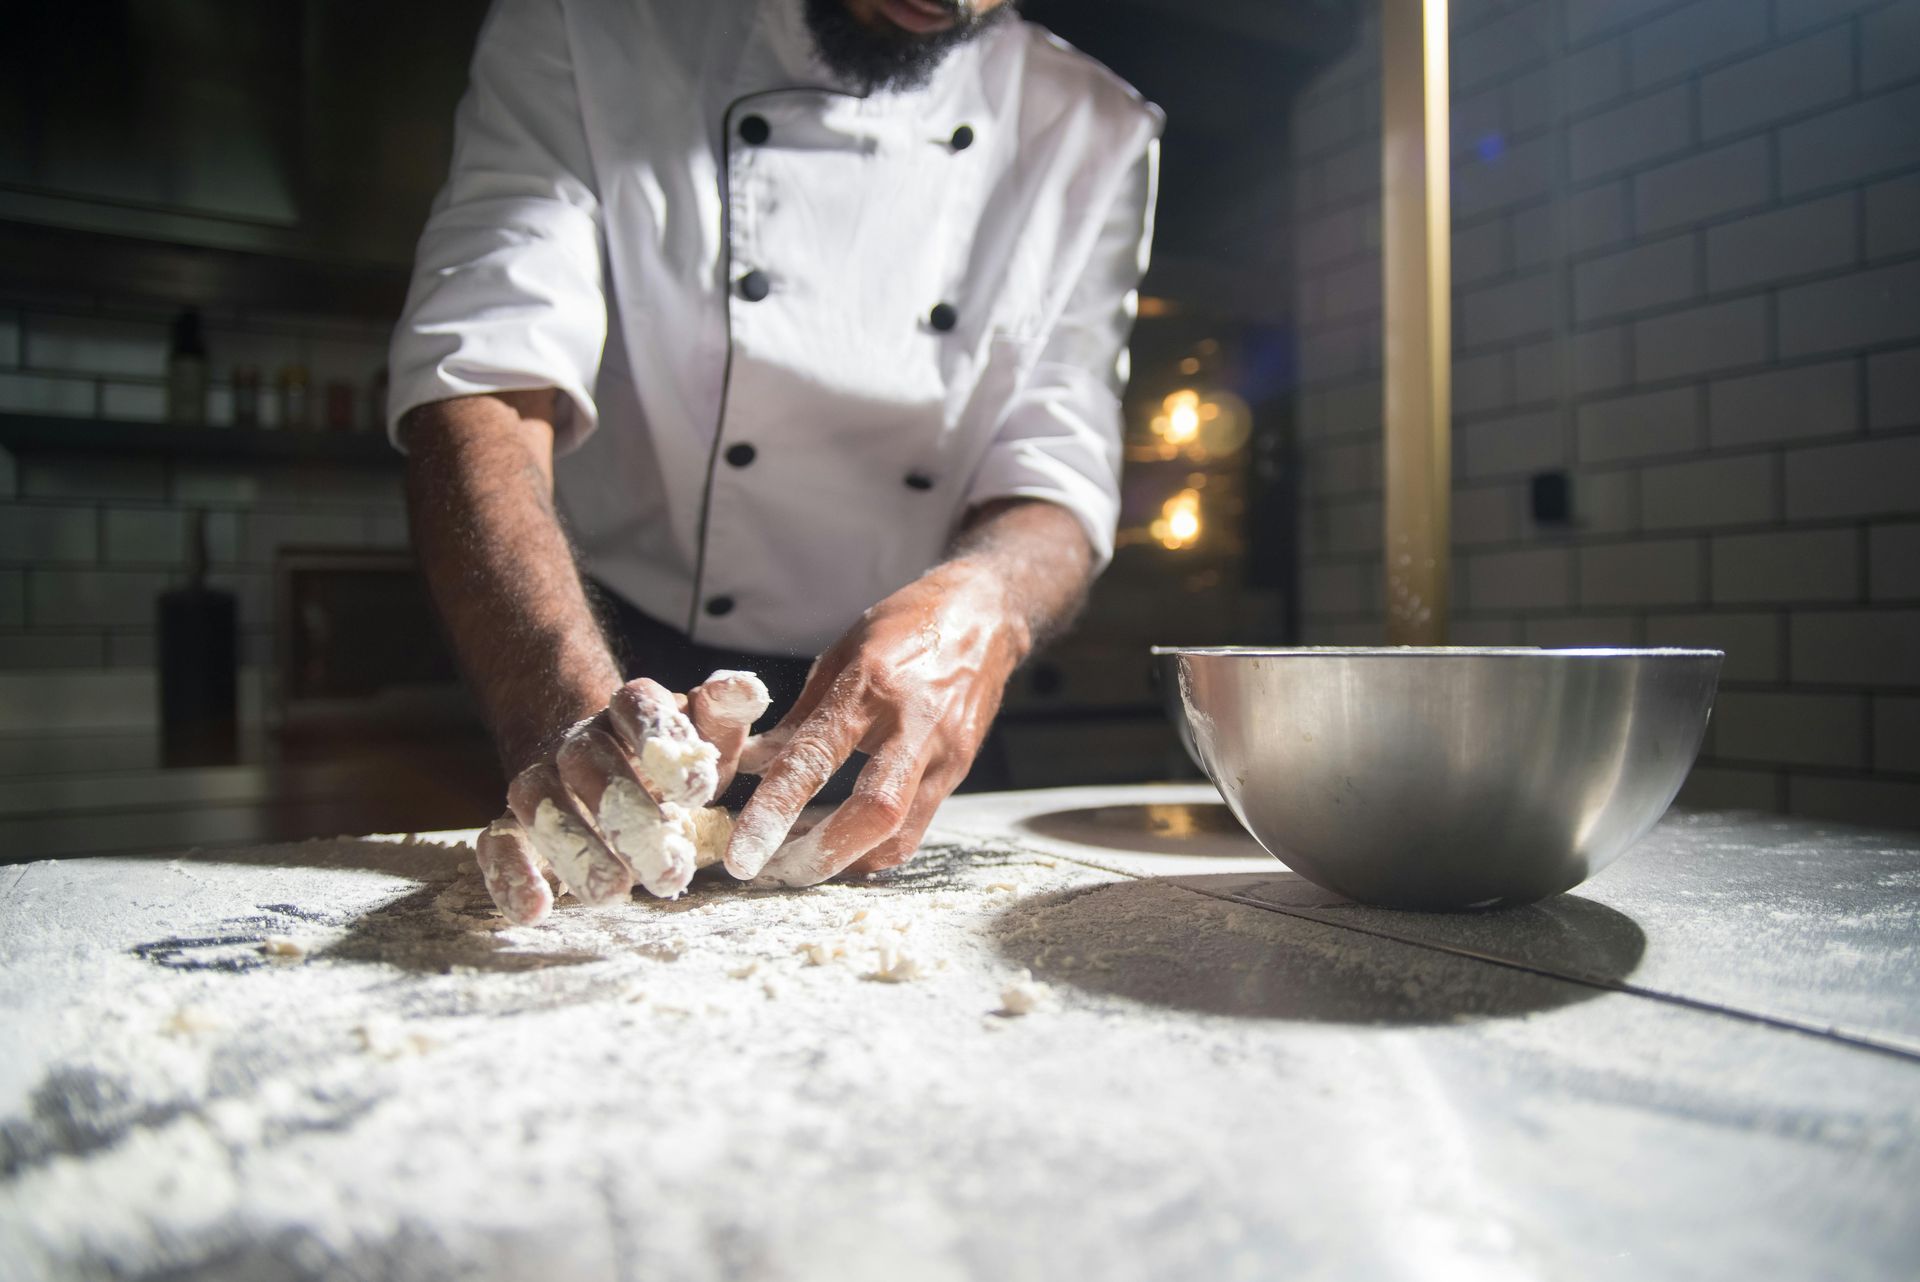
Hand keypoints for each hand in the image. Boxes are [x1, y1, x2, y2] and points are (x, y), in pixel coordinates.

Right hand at [474, 671, 770, 923]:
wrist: (609, 781)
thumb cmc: (670, 766)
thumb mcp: (708, 740)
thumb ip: (727, 716)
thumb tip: (747, 690)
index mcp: (627, 711)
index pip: (635, 705)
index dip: (661, 740)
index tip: (697, 790)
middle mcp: (578, 741)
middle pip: (587, 762)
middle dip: (627, 815)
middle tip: (668, 867)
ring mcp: (540, 782)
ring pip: (540, 803)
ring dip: (576, 849)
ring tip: (615, 893)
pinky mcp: (516, 828)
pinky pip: (498, 843)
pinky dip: (510, 875)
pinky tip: (535, 910)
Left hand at [723, 562, 1028, 886]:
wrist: (985, 614)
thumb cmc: (907, 625)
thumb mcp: (841, 653)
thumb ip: (800, 715)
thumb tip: (754, 763)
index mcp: (870, 685)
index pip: (814, 758)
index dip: (774, 810)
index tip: (744, 852)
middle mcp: (912, 722)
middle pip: (875, 810)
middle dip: (822, 854)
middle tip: (778, 874)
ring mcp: (944, 750)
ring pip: (901, 830)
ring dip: (849, 860)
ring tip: (806, 867)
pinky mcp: (961, 768)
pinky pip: (917, 825)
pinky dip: (878, 846)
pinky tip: (847, 848)